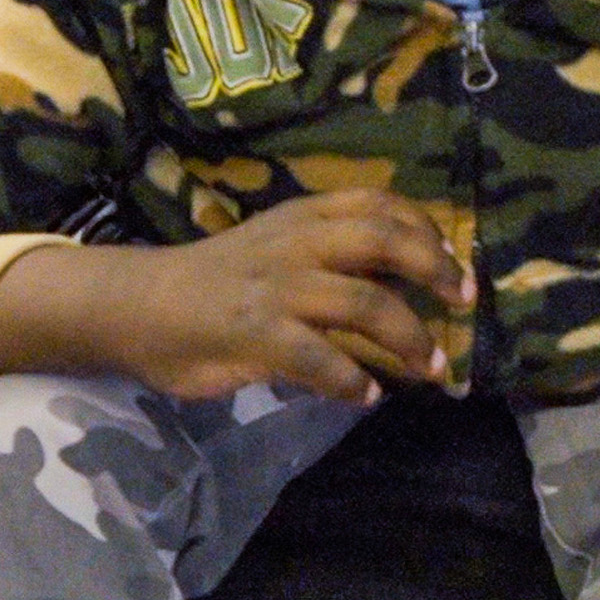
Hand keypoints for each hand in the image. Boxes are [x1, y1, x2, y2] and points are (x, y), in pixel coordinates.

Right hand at [0, 189, 469, 403]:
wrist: (137, 305)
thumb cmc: (215, 282)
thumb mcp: (275, 247)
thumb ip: (327, 258)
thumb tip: (398, 287)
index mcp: (302, 217)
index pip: (377, 203)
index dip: (424, 229)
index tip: (454, 262)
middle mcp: (295, 243)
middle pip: (382, 241)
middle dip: (433, 270)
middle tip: (462, 305)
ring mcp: (275, 287)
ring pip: (361, 301)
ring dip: (407, 337)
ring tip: (431, 369)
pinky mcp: (254, 333)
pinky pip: (317, 356)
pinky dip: (350, 379)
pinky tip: (366, 396)